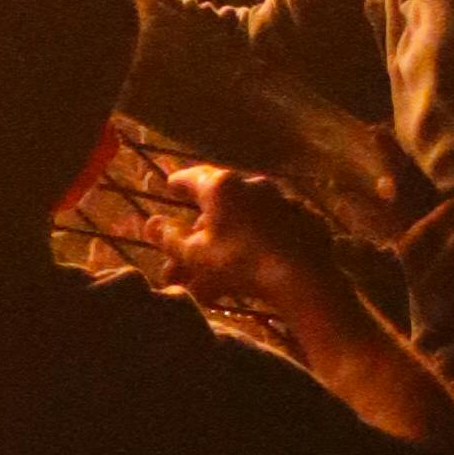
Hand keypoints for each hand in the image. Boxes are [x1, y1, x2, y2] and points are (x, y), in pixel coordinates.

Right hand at [173, 167, 351, 340]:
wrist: (301, 275)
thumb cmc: (239, 262)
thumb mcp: (195, 254)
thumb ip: (169, 238)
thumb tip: (150, 223)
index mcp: (221, 186)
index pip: (191, 179)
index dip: (178, 184)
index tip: (170, 186)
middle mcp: (251, 184)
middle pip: (219, 204)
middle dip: (202, 227)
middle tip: (191, 246)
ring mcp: (280, 199)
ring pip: (245, 218)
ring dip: (230, 236)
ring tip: (221, 263)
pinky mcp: (302, 218)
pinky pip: (272, 228)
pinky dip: (260, 240)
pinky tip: (257, 258)